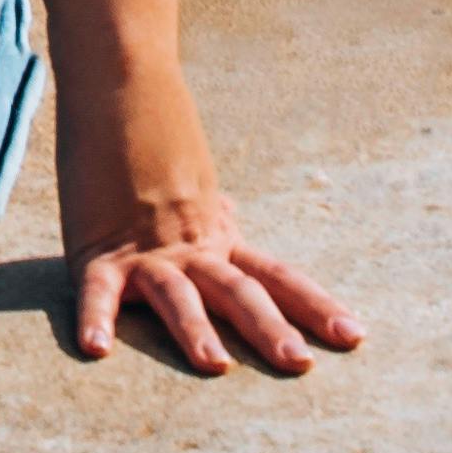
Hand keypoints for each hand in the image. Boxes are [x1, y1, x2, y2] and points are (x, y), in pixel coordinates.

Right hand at [58, 68, 362, 380]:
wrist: (118, 86)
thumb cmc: (154, 136)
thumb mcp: (193, 182)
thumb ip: (213, 212)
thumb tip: (233, 218)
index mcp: (218, 235)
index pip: (277, 276)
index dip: (315, 307)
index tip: (356, 336)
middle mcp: (191, 246)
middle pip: (238, 291)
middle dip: (270, 329)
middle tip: (300, 363)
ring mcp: (145, 249)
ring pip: (177, 294)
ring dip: (195, 330)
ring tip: (216, 366)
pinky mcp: (97, 249)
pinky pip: (96, 290)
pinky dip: (95, 317)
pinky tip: (97, 349)